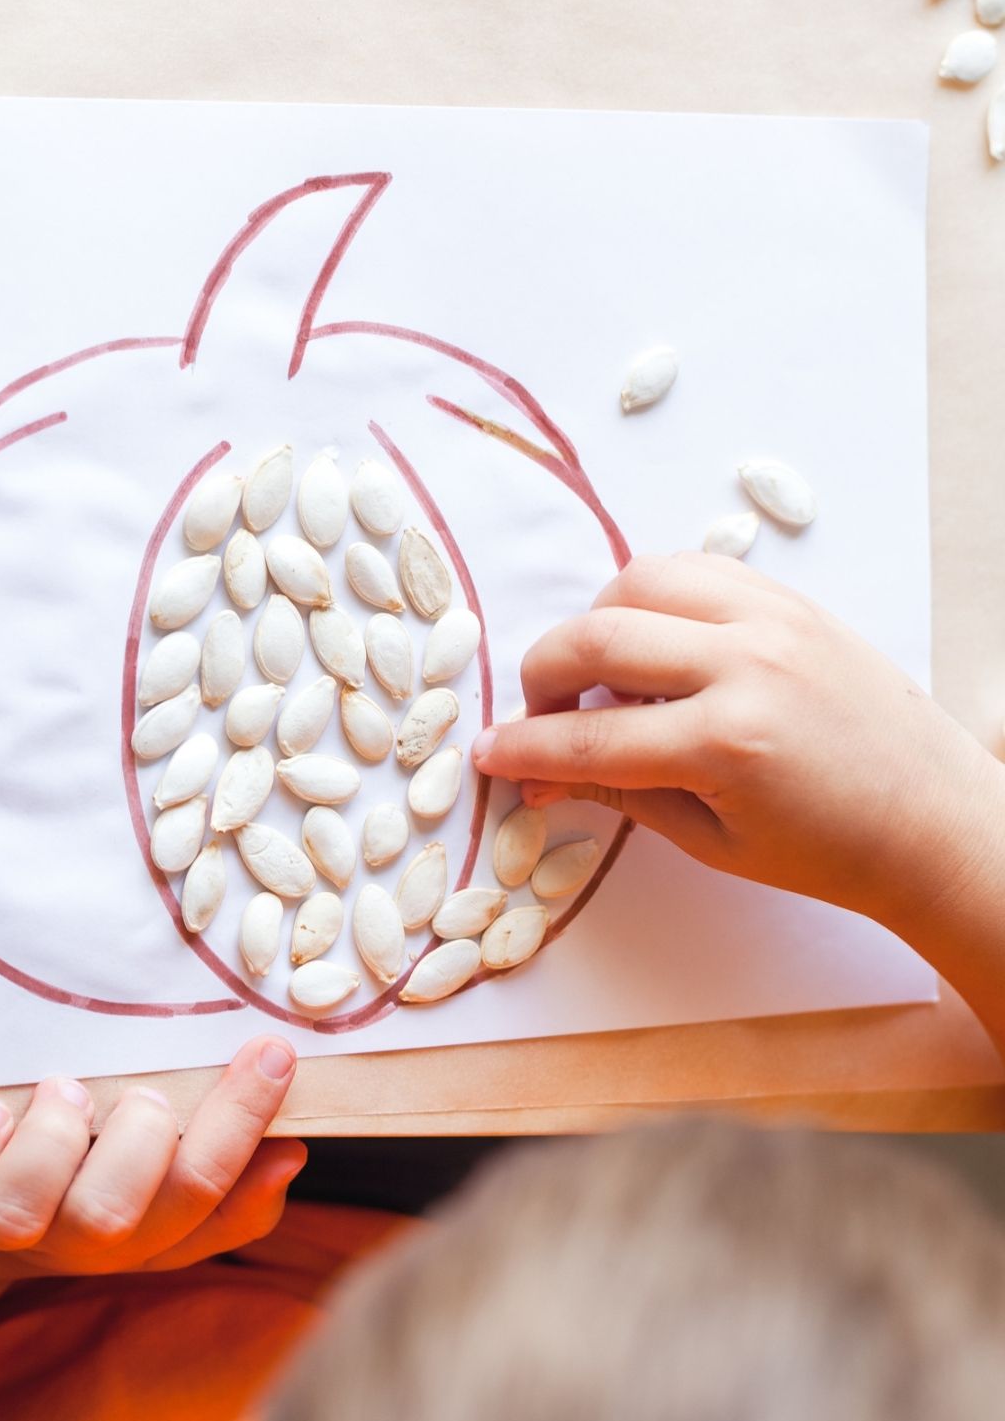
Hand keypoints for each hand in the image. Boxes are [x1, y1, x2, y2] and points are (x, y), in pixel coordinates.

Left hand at [0, 1035, 305, 1288]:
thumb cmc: (84, 1171)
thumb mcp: (162, 1180)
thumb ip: (229, 1182)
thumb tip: (291, 1152)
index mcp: (145, 1230)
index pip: (209, 1198)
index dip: (243, 1126)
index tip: (272, 1053)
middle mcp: (75, 1238)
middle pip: (116, 1216)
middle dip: (139, 1147)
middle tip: (145, 1096)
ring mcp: (0, 1224)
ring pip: (24, 1208)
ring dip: (51, 1141)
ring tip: (65, 1091)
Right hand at [471, 552, 1002, 930]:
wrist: (930, 821)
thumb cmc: (828, 851)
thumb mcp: (712, 840)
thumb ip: (622, 793)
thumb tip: (542, 776)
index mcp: (728, 742)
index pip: (592, 735)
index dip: (526, 748)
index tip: (489, 756)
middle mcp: (748, 663)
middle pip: (599, 638)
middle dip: (543, 675)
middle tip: (538, 714)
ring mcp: (774, 619)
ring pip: (641, 579)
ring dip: (598, 622)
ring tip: (599, 676)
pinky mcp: (793, 600)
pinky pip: (696, 569)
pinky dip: (654, 597)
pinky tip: (652, 644)